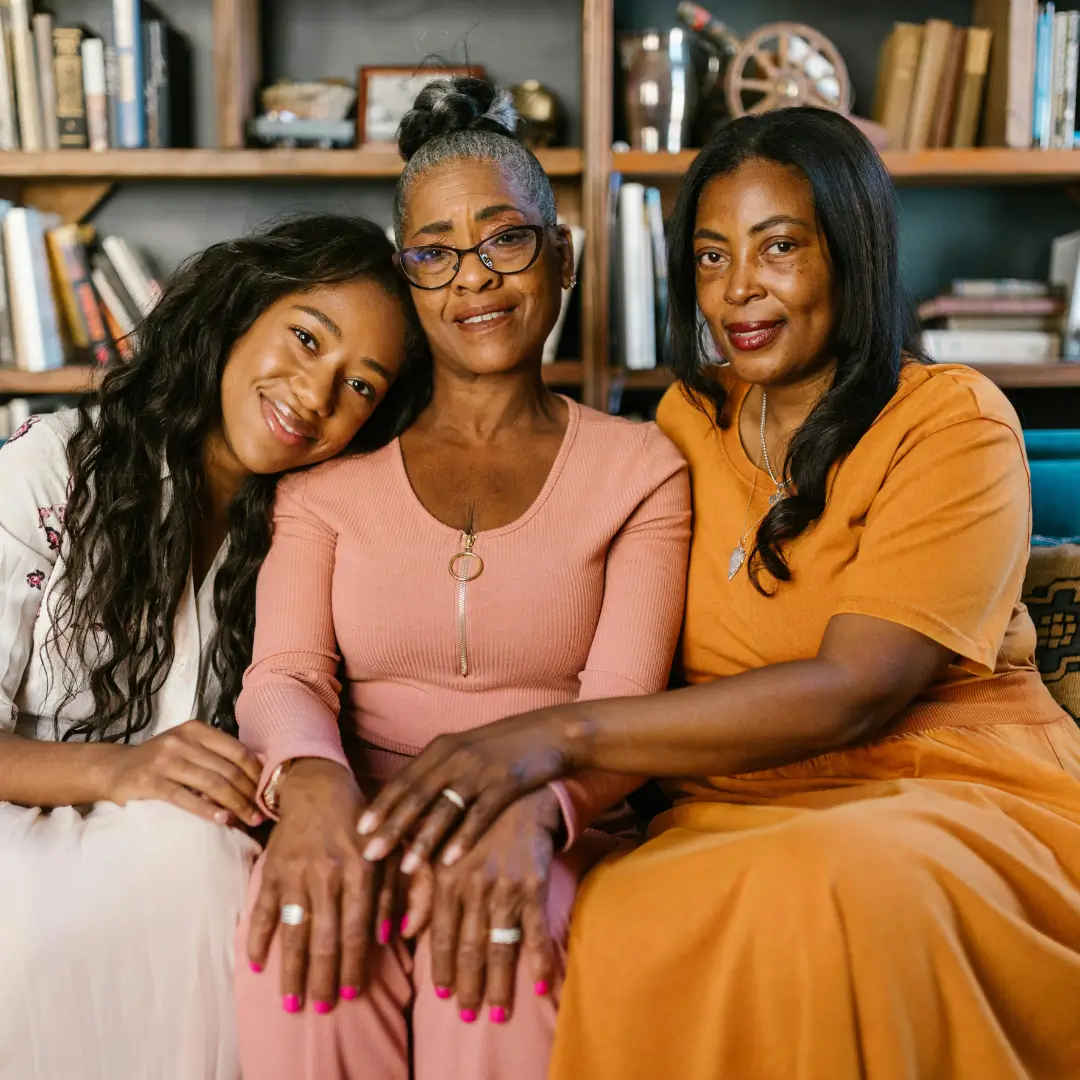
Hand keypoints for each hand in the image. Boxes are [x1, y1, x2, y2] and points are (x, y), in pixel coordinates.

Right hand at [100, 718, 262, 826]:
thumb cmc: (159, 761)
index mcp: (196, 730)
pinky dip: (207, 810)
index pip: (238, 750)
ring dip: (235, 804)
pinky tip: (222, 820)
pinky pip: (185, 798)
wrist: (113, 769)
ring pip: (212, 783)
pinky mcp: (150, 782)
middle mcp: (182, 741)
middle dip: (250, 793)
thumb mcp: (188, 748)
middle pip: (228, 769)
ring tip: (249, 820)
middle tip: (262, 814)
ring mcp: (165, 760)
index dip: (257, 773)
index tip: (269, 792)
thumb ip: (216, 754)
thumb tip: (258, 772)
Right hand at [246, 758, 404, 1012]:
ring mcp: (297, 871)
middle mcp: (328, 872)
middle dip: (322, 977)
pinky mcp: (273, 868)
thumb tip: (393, 935)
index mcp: (361, 869)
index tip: (350, 994)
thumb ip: (397, 891)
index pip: (356, 928)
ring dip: (292, 968)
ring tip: (291, 1000)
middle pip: (324, 936)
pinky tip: (256, 963)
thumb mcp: (390, 849)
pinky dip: (257, 936)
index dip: (353, 964)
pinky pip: (262, 908)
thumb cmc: (363, 822)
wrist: (319, 786)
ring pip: (293, 929)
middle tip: (320, 1008)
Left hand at [357, 710, 569, 870]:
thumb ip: (440, 773)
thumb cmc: (505, 747)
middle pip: (416, 796)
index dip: (382, 805)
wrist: (552, 732)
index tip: (360, 830)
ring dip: (423, 839)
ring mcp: (480, 770)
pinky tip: (450, 860)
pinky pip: (480, 816)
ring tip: (406, 867)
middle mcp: (456, 756)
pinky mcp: (506, 784)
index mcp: (441, 748)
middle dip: (391, 827)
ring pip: (445, 809)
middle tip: (369, 854)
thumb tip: (411, 805)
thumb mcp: (467, 752)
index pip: (403, 780)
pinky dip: (463, 839)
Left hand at [401, 789, 560, 1020]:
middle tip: (468, 1016)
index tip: (441, 996)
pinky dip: (540, 959)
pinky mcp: (534, 884)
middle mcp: (474, 886)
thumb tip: (403, 931)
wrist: (518, 799)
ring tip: (499, 1013)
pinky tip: (544, 984)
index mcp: (447, 878)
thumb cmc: (474, 827)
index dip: (441, 968)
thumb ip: (421, 891)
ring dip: (500, 984)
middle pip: (469, 948)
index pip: (440, 935)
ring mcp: (505, 887)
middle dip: (468, 986)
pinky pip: (537, 930)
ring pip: (500, 947)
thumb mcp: (440, 852)